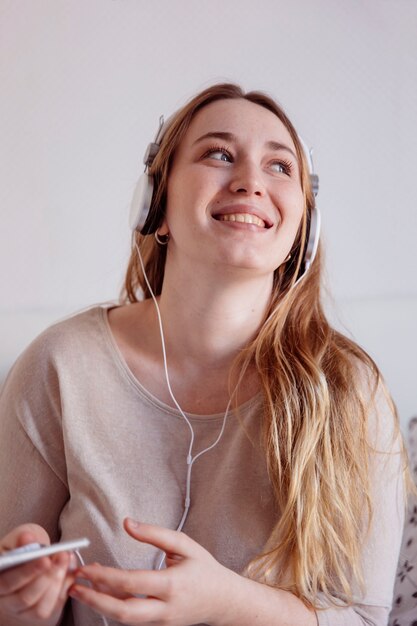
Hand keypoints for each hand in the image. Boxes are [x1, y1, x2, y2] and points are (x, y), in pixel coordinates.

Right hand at [0, 524, 74, 625]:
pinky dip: (64, 588)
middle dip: (48, 576)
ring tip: (65, 559)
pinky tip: (69, 570)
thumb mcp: (18, 541)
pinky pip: (53, 608)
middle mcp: (7, 602)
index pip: (8, 583)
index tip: (45, 560)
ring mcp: (24, 612)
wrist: (32, 564)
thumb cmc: (22, 552)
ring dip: (57, 582)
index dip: (27, 572)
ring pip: (40, 608)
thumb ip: (21, 540)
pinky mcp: (40, 614)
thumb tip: (26, 538)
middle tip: (62, 556)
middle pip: (25, 598)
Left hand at [70, 517, 238, 625]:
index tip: (87, 567)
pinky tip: (101, 593)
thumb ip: (155, 534)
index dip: (105, 576)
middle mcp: (165, 608)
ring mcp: (161, 621)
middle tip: (74, 587)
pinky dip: (113, 607)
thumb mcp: (184, 544)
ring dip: (99, 605)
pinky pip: (131, 619)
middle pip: (123, 612)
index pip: (132, 582)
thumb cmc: (205, 570)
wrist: (223, 601)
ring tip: (81, 589)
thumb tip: (128, 524)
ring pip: (124, 619)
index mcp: (172, 584)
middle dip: (94, 600)